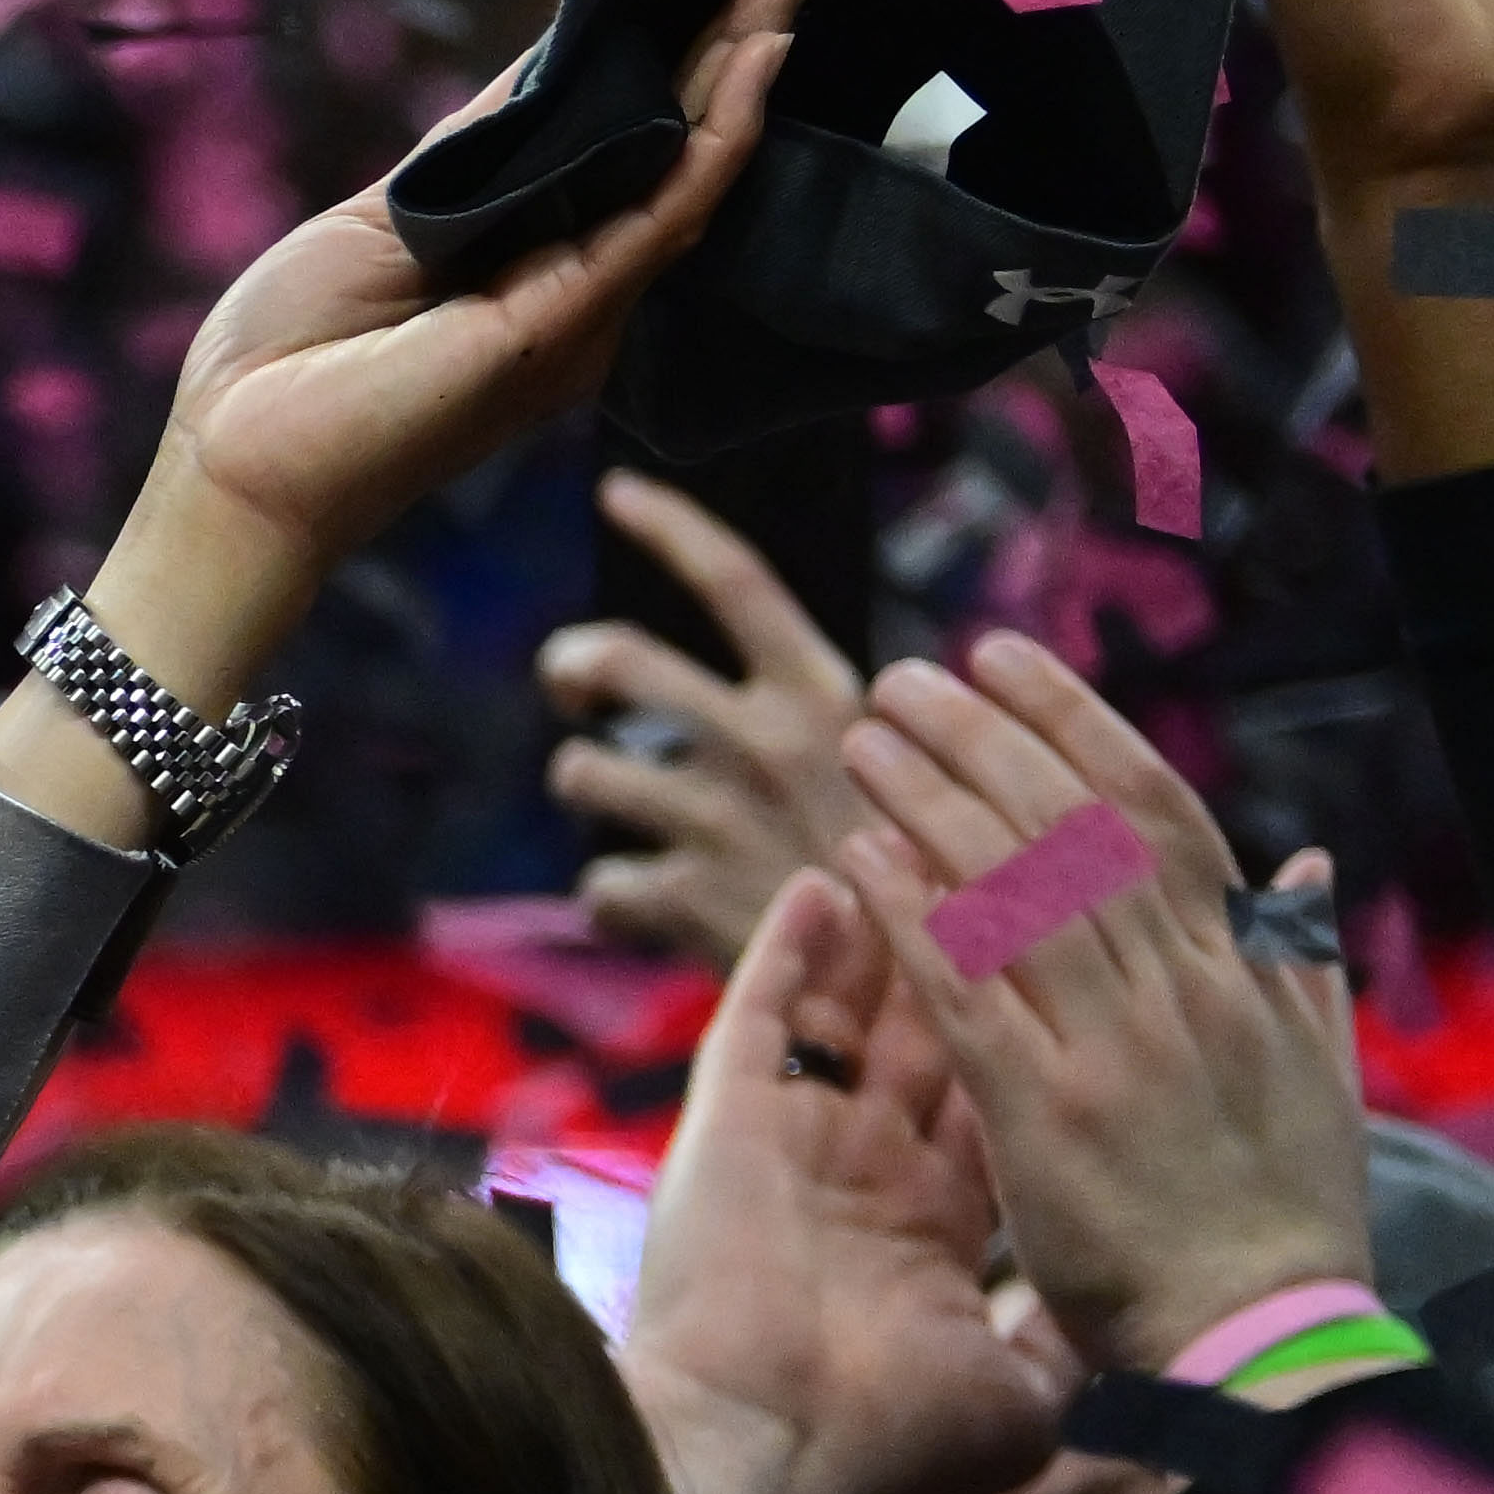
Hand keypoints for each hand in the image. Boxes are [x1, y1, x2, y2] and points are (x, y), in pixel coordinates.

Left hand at [137, 0, 835, 627]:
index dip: (674, 51)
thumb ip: (481, 143)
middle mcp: (577, 287)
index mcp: (532, 260)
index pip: (622, 136)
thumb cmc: (287, 358)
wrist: (233, 465)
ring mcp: (581, 308)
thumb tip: (553, 56)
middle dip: (741, 36)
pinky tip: (752, 56)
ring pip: (691, 166)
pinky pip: (663, 211)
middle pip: (676, 141)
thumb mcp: (387, 213)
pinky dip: (713, 132)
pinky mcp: (566, 322)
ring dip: (747, 58)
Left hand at [543, 473, 870, 969]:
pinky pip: (597, 884)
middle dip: (572, 667)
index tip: (616, 489)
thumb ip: (811, 728)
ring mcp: (712, 819)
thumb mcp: (892, 773)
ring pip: (581, 771)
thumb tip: (737, 694)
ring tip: (632, 818)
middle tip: (575, 689)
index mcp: (825, 694)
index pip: (736, 580)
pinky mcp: (676, 900)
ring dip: (589, 788)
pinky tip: (661, 914)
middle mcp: (761, 742)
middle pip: (617, 659)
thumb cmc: (910, 883)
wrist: (921, 1003)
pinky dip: (617, 901)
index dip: (670, 528)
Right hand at [624, 872, 1070, 1493]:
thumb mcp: (1017, 1398)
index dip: (1043, 1022)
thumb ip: (1067, 1347)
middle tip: (1014, 863)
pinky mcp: (730, 1123)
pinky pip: (763, 1011)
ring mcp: (793, 1142)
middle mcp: (864, 1168)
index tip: (1088, 957)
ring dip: (894, 919)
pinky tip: (827, 876)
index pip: (1002, 1090)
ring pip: (853, 1006)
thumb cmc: (884, 1440)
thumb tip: (1131, 1339)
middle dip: (976, 942)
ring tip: (930, 836)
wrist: (766, 1455)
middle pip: (935, 1026)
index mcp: (930, 1222)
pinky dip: (793, 944)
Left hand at [828, 640, 1373, 1379]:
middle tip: (906, 675)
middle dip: (985, 738)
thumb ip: (1302, 961)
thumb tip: (1302, 858)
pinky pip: (970, 991)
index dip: (1076, 725)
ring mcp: (1114, 1046)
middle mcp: (1180, 988)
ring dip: (933, 798)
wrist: (1264, 1341)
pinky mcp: (1048, 1115)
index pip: (1152, 809)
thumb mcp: (1318, 1070)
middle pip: (1070, 826)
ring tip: (863, 734)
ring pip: (1015, 887)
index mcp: (1239, 971)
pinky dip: (916, 914)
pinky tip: (858, 854)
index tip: (1009, 662)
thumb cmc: (1282, 1216)